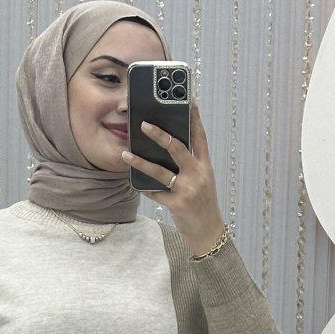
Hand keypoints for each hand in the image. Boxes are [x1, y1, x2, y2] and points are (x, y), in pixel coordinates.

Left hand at [120, 99, 225, 256]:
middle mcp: (198, 174)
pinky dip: (144, 187)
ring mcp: (187, 189)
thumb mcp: (203, 181)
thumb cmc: (203, 204)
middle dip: (160, 134)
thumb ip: (191, 164)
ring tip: (126, 155)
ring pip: (160, 171)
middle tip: (143, 124)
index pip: (200, 136)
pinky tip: (134, 182)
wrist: (208, 233)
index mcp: (205, 165)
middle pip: (177, 148)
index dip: (194, 117)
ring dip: (140, 162)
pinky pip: (155, 193)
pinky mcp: (177, 204)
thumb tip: (168, 148)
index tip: (188, 100)